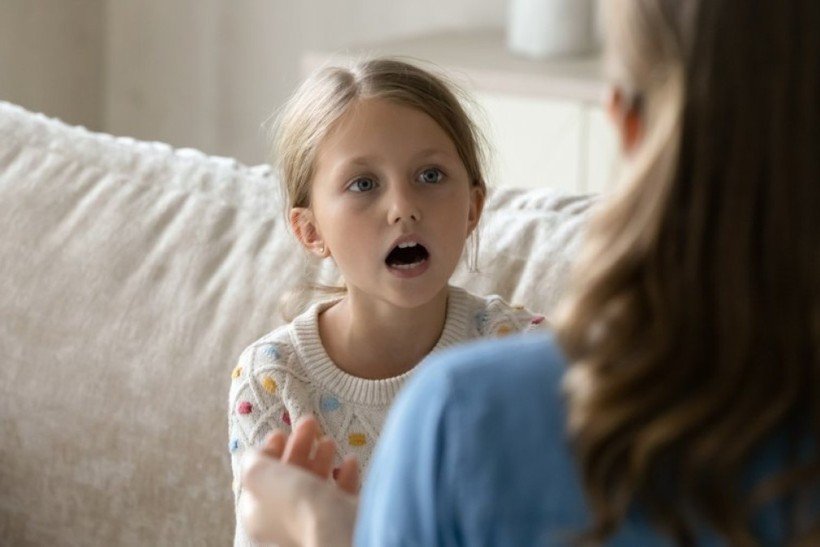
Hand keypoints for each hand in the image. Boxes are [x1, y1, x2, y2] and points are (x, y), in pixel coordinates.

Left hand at [238, 416, 360, 545]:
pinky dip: (345, 475)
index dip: (269, 452)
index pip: (260, 479)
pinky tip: (350, 459)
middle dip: (298, 448)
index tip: (281, 432)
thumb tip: (255, 456)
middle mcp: (283, 520)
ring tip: (329, 440)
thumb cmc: (293, 500)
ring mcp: (313, 522)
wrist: (337, 528)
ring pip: (315, 485)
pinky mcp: (341, 520)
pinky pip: (341, 494)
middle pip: (289, 477)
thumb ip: (253, 462)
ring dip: (321, 458)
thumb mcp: (260, 474)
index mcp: (258, 513)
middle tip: (310, 423)